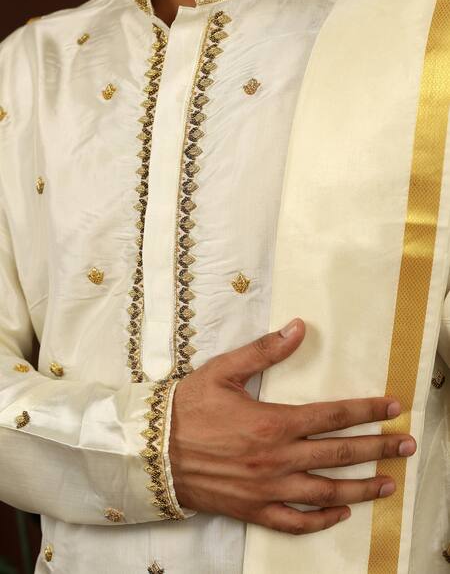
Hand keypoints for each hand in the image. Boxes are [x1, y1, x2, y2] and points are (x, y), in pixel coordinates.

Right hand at [169, 319, 415, 534]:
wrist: (151, 450)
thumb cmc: (187, 408)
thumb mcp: (224, 371)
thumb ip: (265, 351)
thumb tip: (298, 328)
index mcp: (274, 422)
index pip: (333, 415)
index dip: (367, 411)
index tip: (393, 409)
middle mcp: (278, 459)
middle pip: (339, 454)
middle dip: (378, 449)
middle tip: (407, 446)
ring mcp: (267, 489)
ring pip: (325, 492)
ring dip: (361, 488)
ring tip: (388, 483)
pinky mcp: (253, 509)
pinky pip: (295, 522)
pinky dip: (320, 521)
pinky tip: (339, 514)